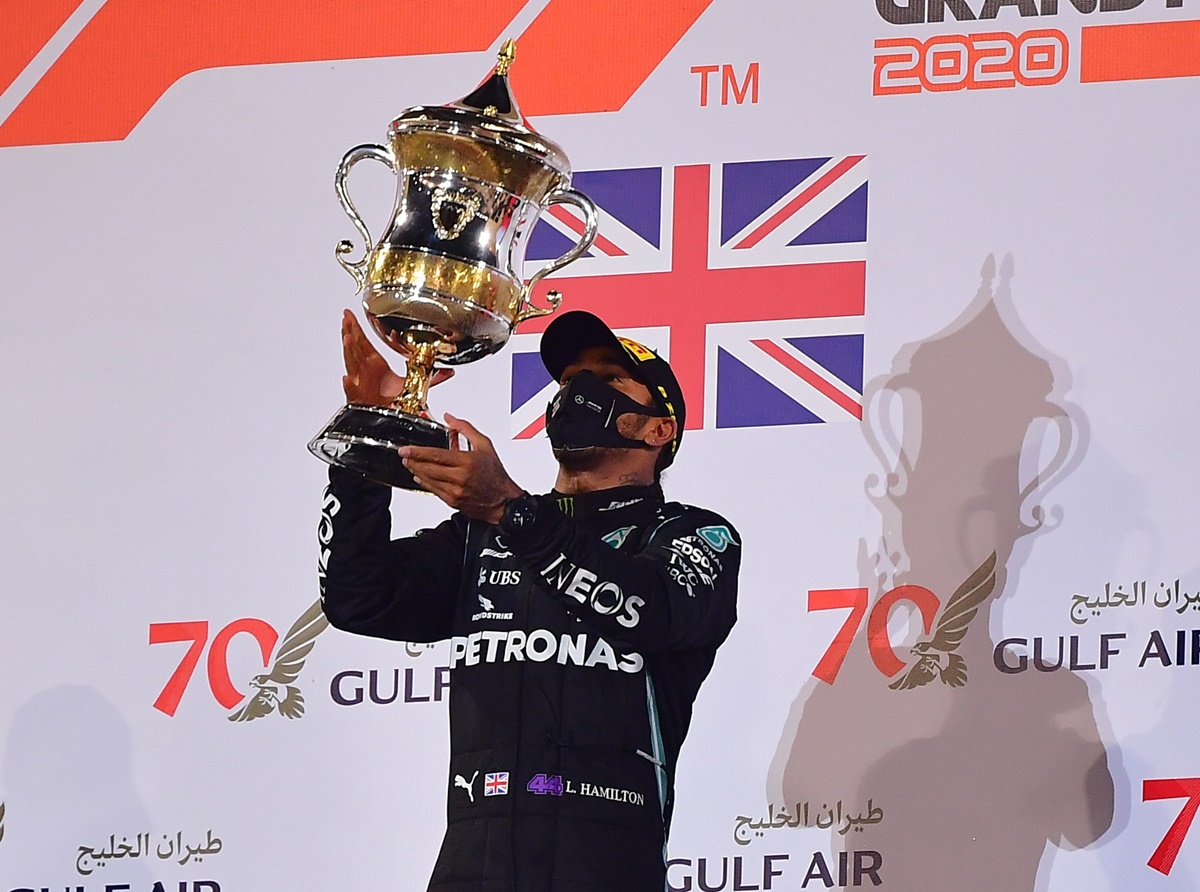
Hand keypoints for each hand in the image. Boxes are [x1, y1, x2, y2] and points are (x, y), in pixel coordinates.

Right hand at [340, 309, 452, 405]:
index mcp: (376, 365)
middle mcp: (365, 372)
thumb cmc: (395, 402)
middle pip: (354, 348)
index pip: (363, 342)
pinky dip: (349, 386)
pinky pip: (352, 393)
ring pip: (351, 366)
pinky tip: (347, 378)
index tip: (350, 314)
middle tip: (346, 318)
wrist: (391, 421)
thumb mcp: (415, 385)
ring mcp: (360, 385)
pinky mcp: (358, 401)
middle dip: (349, 332)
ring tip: (347, 338)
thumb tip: (449, 370)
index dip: (356, 328)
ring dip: (348, 352)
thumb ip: (432, 376)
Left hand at [399, 414, 523, 522]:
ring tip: (409, 464)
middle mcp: (460, 478)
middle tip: (404, 455)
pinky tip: (420, 477)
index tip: (405, 449)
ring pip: (429, 480)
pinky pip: (433, 491)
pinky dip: (425, 483)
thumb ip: (465, 429)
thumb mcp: (485, 445)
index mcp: (467, 462)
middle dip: (413, 461)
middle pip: (429, 468)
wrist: (503, 501)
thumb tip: (449, 418)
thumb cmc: (496, 474)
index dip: (418, 452)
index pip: (436, 455)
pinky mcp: (453, 502)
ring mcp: (455, 492)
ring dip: (416, 471)